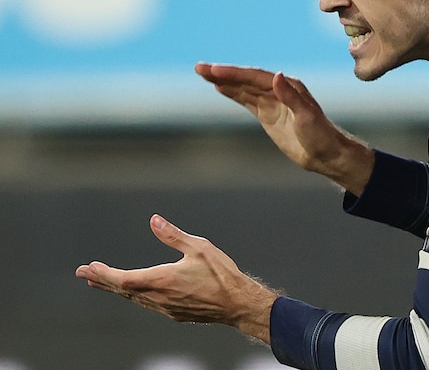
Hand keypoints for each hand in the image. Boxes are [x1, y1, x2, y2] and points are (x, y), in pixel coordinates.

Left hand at [75, 214, 275, 343]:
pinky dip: (134, 295)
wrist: (238, 303)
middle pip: (123, 290)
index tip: (88, 268)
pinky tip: (134, 292)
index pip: (122, 279)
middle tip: (84, 274)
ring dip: (117, 288)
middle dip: (102, 281)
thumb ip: (173, 235)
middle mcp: (159, 297)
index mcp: (162, 280)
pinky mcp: (175, 314)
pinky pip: (147, 304)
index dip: (103, 274)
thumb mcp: (199, 247)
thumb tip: (154, 220)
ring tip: (102, 283)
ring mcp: (166, 308)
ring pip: (134, 298)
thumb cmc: (221, 274)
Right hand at [195, 62, 373, 194]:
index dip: (234, 73)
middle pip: (246, 79)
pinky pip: (246, 100)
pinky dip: (232, 93)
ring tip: (202, 73)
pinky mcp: (268, 114)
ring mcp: (272, 102)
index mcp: (289, 86)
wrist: (326, 154)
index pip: (255, 77)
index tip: (214, 71)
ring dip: (224, 80)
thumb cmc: (320, 135)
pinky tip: (219, 87)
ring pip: (243, 88)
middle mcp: (279, 89)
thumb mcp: (307, 116)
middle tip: (199, 67)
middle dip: (222, 73)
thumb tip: (277, 75)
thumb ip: (292, 97)